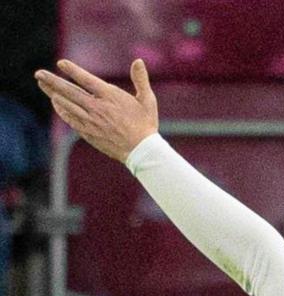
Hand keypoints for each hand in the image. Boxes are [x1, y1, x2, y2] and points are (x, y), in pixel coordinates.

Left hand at [36, 59, 158, 162]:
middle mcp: (97, 108)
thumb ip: (141, 79)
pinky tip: (55, 102)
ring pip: (66, 104)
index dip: (73, 70)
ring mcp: (90, 120)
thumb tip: (138, 61)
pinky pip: (69, 118)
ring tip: (42, 84)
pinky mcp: (87, 131)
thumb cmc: (146, 124)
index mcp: (111, 97)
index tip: (61, 63)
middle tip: (39, 73)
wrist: (141, 150)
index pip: (87, 80)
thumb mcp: (147, 100)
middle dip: (52, 81)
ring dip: (52, 93)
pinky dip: (61, 109)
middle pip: (70, 91)